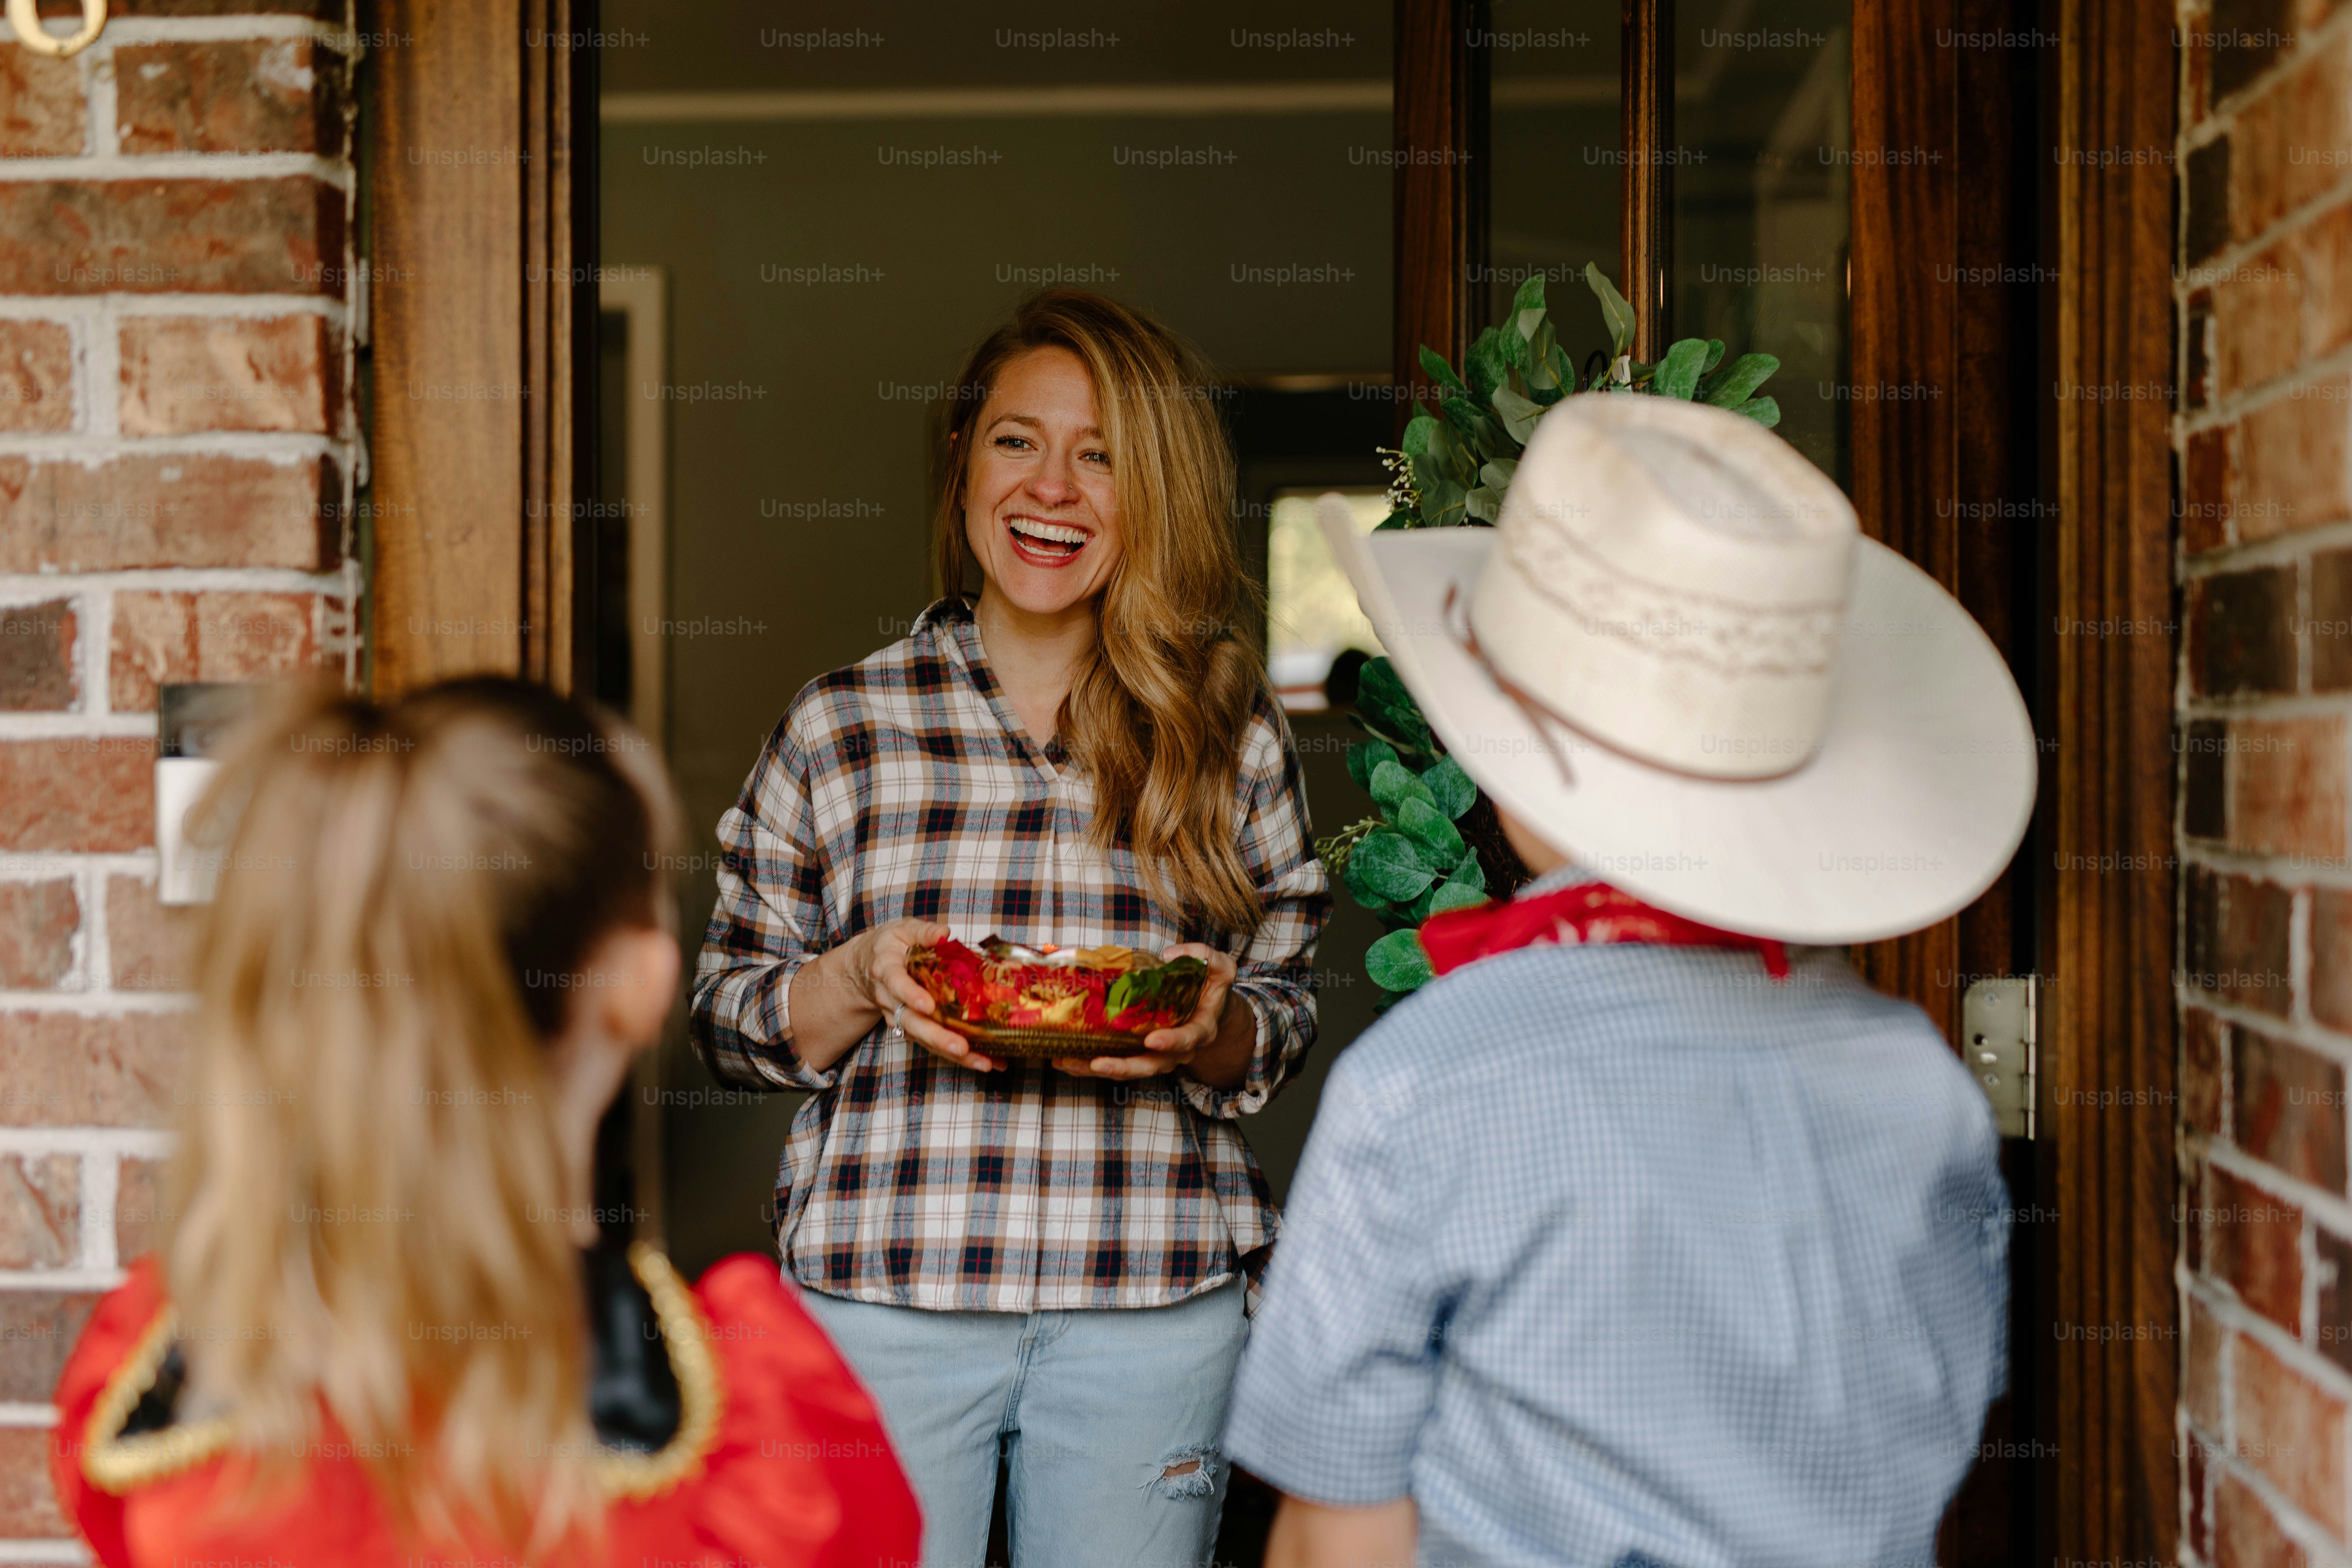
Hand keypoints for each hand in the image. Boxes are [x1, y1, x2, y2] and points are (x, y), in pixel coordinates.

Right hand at [844, 918, 1003, 1073]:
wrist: (870, 965)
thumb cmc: (892, 945)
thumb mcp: (904, 929)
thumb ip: (924, 932)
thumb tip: (944, 934)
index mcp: (887, 970)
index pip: (897, 984)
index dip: (911, 995)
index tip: (928, 1006)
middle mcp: (890, 999)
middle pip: (911, 1022)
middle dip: (937, 1037)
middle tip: (961, 1047)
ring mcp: (900, 1017)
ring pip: (924, 1039)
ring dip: (952, 1053)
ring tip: (983, 1062)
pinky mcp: (912, 1029)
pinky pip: (933, 1044)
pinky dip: (958, 1056)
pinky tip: (986, 1061)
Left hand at [1053, 944, 1239, 1082]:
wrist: (1207, 1006)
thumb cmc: (1210, 986)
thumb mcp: (1218, 967)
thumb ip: (1203, 956)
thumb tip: (1169, 955)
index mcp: (1199, 1030)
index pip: (1187, 1039)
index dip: (1172, 1042)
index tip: (1152, 1040)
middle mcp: (1178, 1050)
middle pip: (1151, 1065)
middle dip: (1124, 1067)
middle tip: (1098, 1063)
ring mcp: (1156, 1055)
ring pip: (1129, 1069)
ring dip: (1099, 1068)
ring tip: (1070, 1062)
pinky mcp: (1138, 1052)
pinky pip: (1116, 1062)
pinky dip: (1091, 1063)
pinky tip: (1067, 1059)